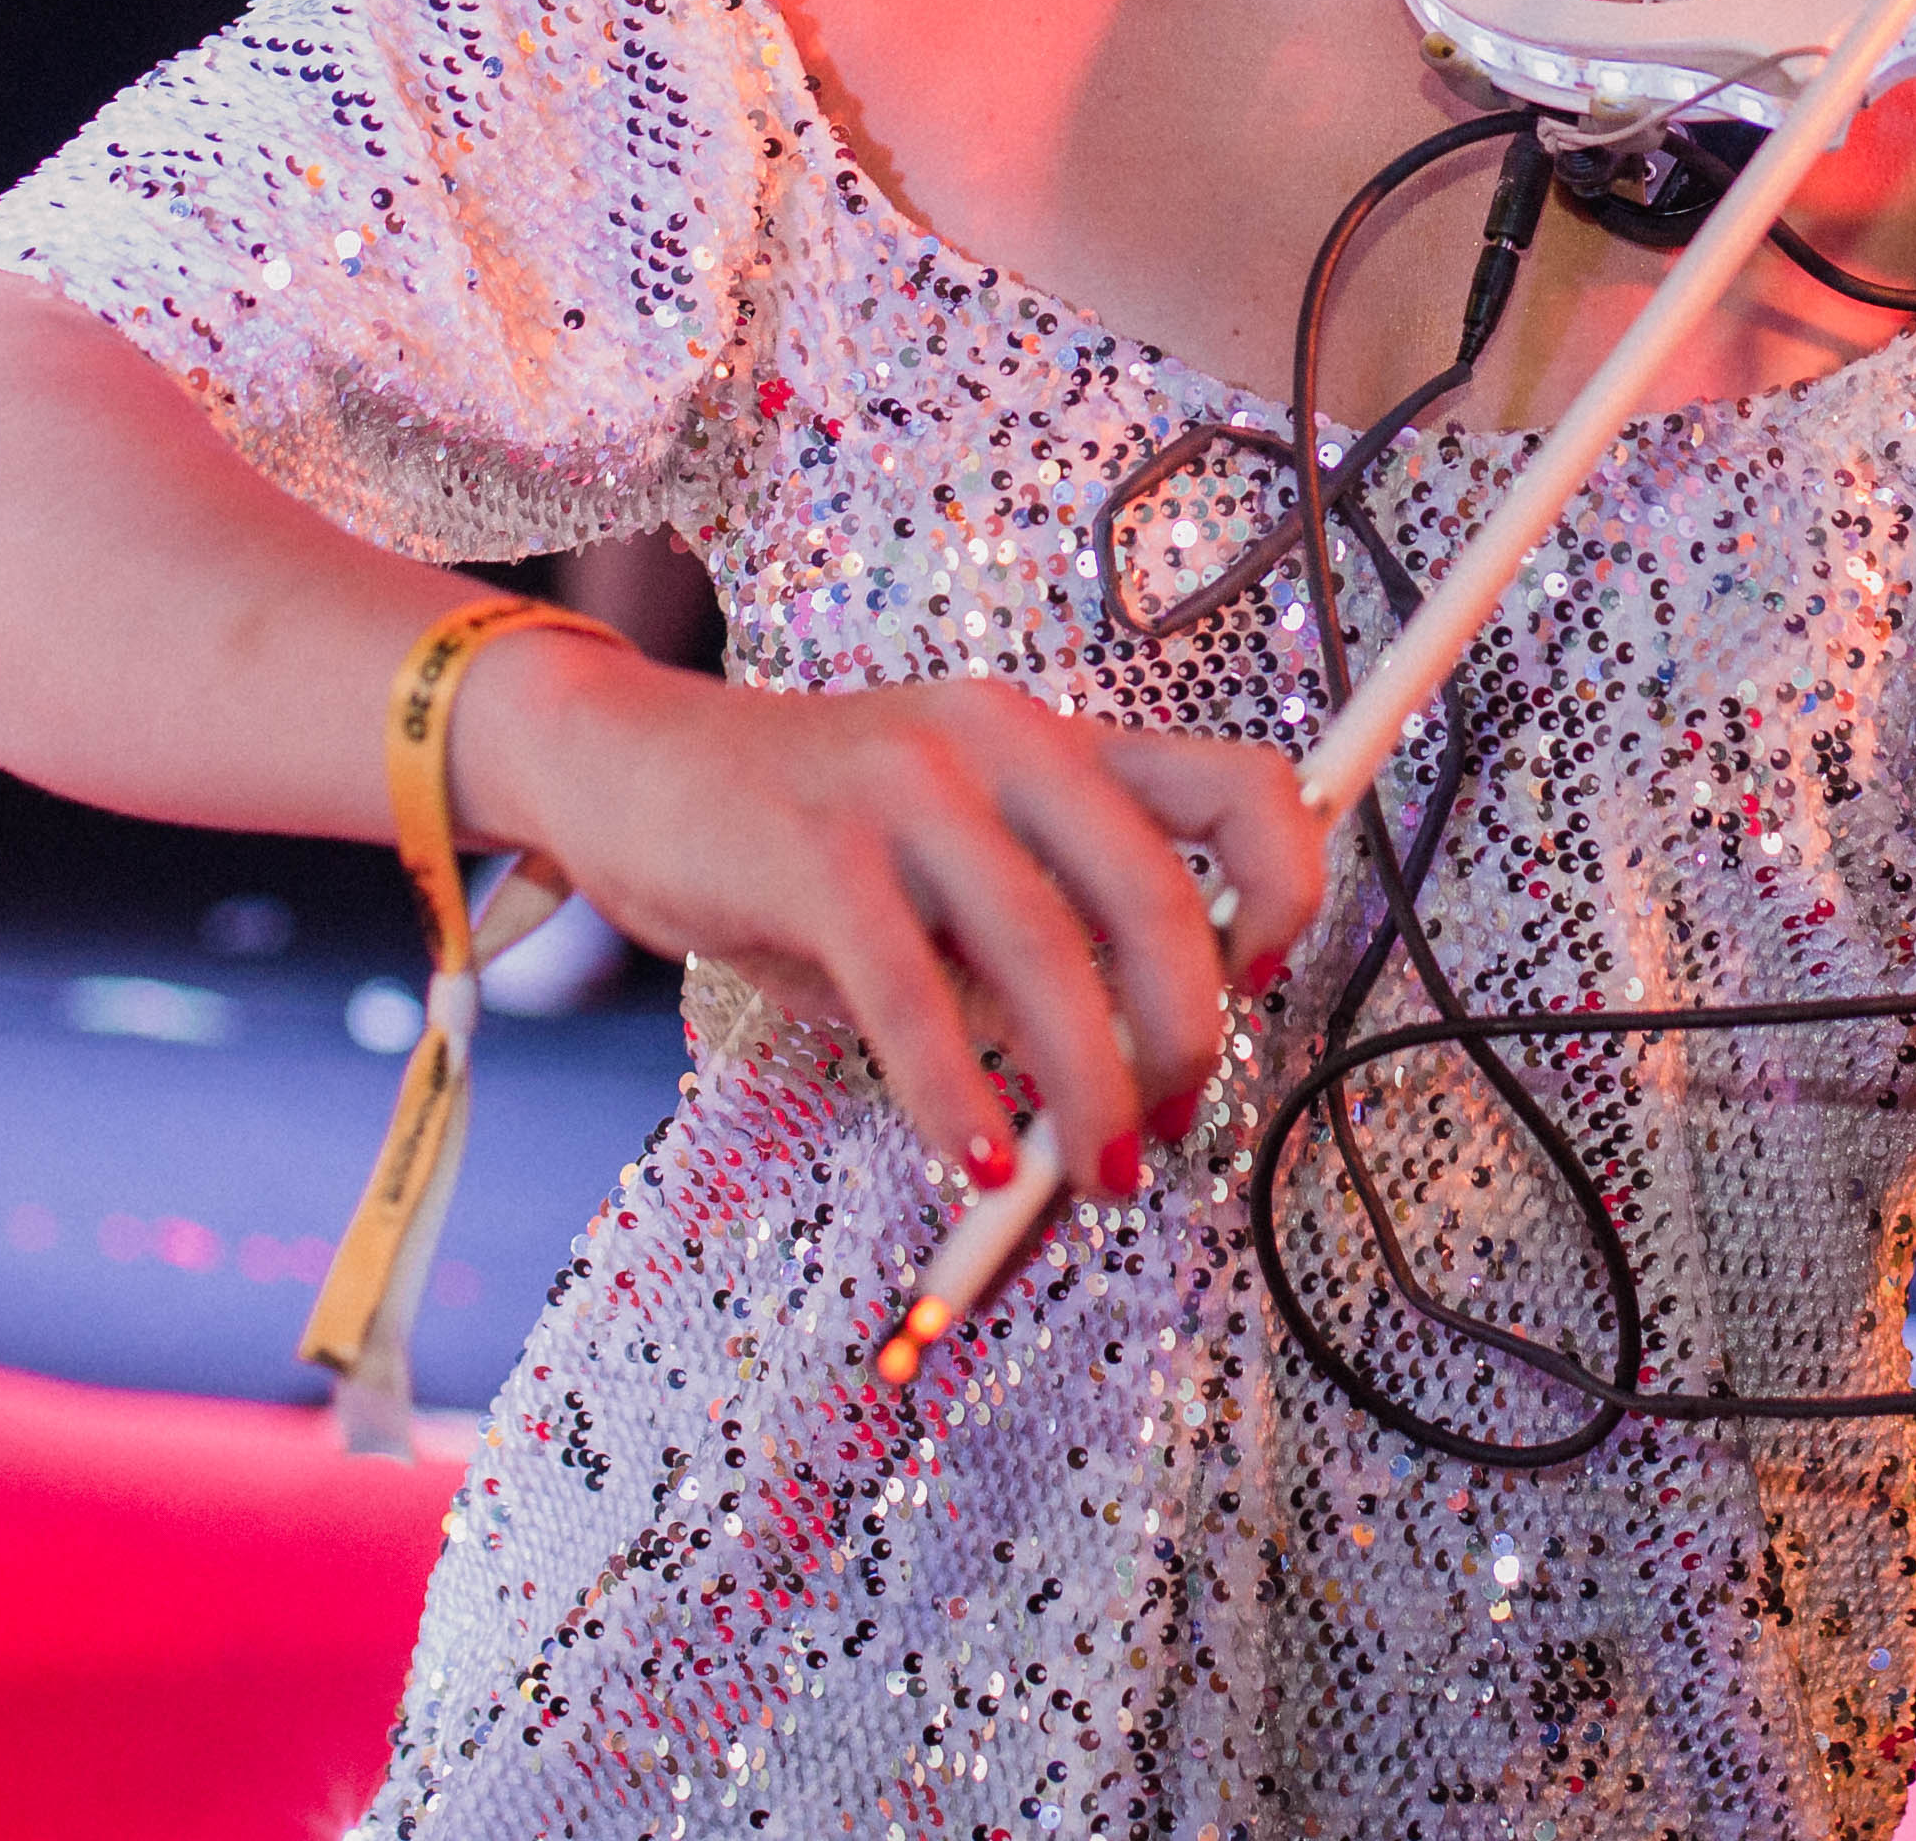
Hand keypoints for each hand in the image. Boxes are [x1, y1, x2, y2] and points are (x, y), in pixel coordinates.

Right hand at [475, 640, 1323, 1200]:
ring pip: (1045, 952)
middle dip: (1182, 1033)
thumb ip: (1035, 956)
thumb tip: (1125, 1102)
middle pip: (1152, 890)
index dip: (1285, 885)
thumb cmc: (809, 843)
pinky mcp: (812, 848)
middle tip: (1170, 1128)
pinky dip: (957, 1096)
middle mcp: (1001, 739)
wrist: (631, 766)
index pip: (1239, 781)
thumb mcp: (946, 877)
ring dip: (1085, 1090)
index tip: (1261, 985)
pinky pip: (912, 993)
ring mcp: (905, 783)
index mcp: (1058, 741)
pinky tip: (977, 1162)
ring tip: (1096, 1177)